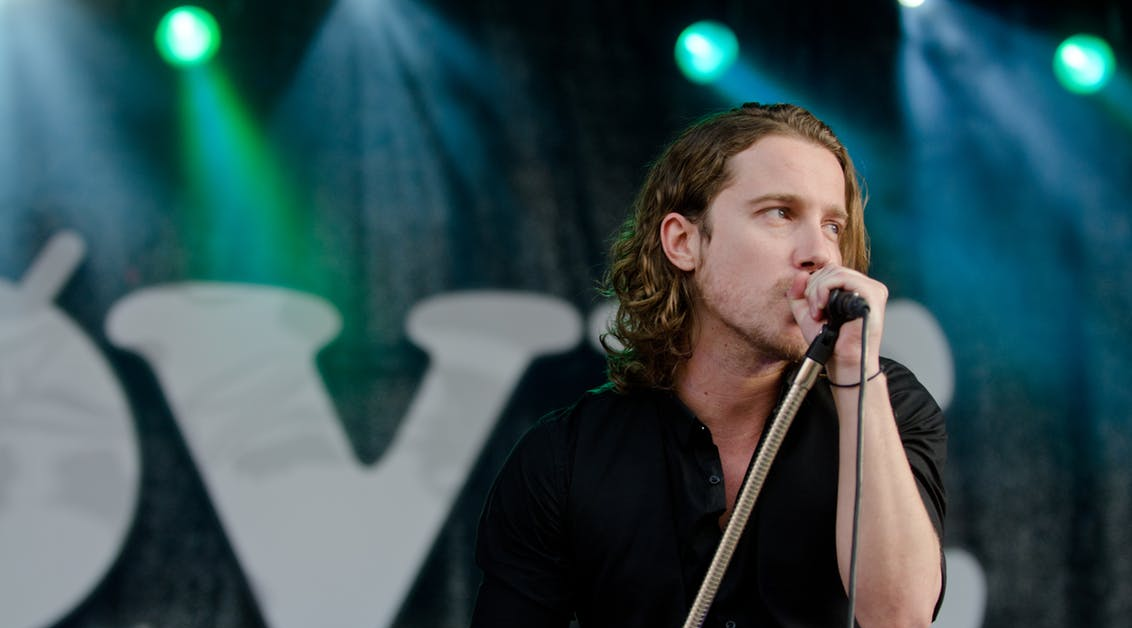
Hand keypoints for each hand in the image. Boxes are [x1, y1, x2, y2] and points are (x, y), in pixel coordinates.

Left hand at [786, 265, 886, 380]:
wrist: (842, 360)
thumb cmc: (829, 340)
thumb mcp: (806, 313)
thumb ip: (799, 293)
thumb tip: (801, 274)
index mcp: (853, 289)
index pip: (830, 271)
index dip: (813, 285)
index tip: (811, 307)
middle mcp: (865, 287)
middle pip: (831, 269)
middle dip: (813, 289)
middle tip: (814, 311)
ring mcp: (871, 290)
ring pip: (835, 272)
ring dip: (817, 291)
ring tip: (818, 312)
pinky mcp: (872, 294)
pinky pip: (843, 278)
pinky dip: (825, 289)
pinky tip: (823, 308)